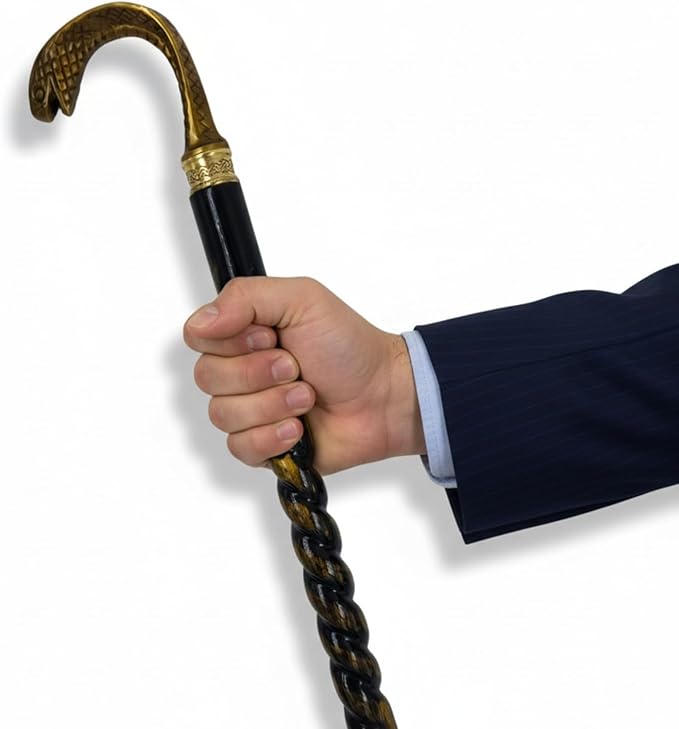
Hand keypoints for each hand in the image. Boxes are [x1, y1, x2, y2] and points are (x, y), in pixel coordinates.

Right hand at [183, 276, 424, 475]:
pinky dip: (273, 437)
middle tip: (295, 367)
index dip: (231, 341)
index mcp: (244, 334)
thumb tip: (200, 322)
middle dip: (258, 373)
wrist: (383, 395)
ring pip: (223, 414)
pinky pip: (241, 447)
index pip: (198, 338)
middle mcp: (241, 372)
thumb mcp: (302, 299)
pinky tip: (300, 428)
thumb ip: (245, 297)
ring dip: (272, 404)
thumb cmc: (349, 346)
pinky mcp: (263, 446)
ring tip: (307, 396)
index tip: (269, 337)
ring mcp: (251, 410)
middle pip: (207, 378)